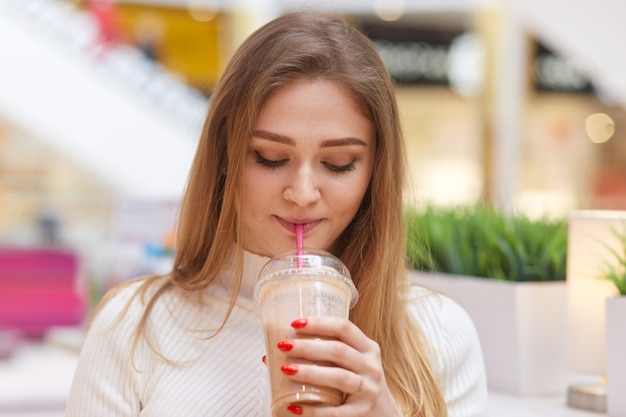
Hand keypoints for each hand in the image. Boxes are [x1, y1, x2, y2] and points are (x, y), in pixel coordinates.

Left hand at [275, 317, 402, 415]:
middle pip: (338, 351)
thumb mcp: (355, 364)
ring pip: (338, 377)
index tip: (295, 323)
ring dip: (309, 372)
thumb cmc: (360, 385)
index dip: (319, 323)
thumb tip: (273, 354)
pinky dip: (312, 410)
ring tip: (286, 370)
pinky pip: (335, 411)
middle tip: (283, 346)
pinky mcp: (362, 413)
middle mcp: (371, 367)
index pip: (344, 328)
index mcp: (368, 348)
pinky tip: (293, 406)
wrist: (385, 416)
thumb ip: (326, 356)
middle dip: (308, 347)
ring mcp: (369, 390)